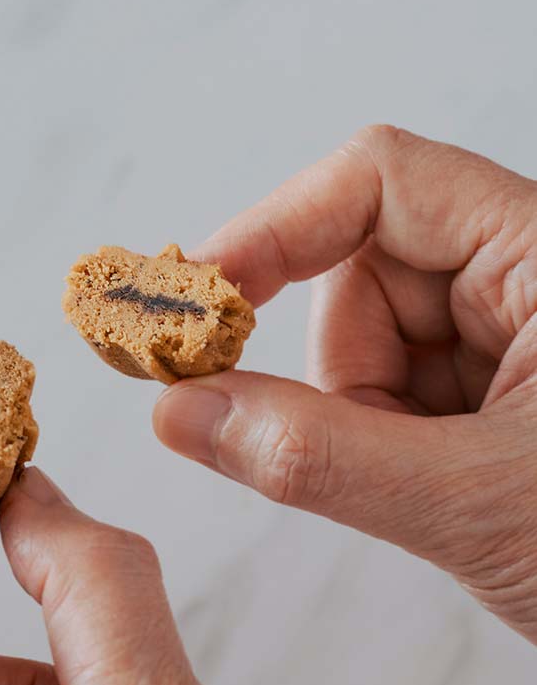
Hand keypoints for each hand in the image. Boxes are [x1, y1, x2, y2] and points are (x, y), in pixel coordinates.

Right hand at [154, 125, 536, 642]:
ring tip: (428, 490)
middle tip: (349, 447)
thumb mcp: (480, 503)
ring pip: (358, 348)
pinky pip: (376, 397)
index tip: (202, 301)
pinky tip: (431, 491)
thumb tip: (182, 412)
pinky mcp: (475, 394)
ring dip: (356, 423)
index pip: (377, 181)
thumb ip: (317, 457)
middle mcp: (517, 279)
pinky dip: (372, 448)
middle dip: (335, 371)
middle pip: (355, 277)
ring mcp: (495, 339)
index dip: (274, 230)